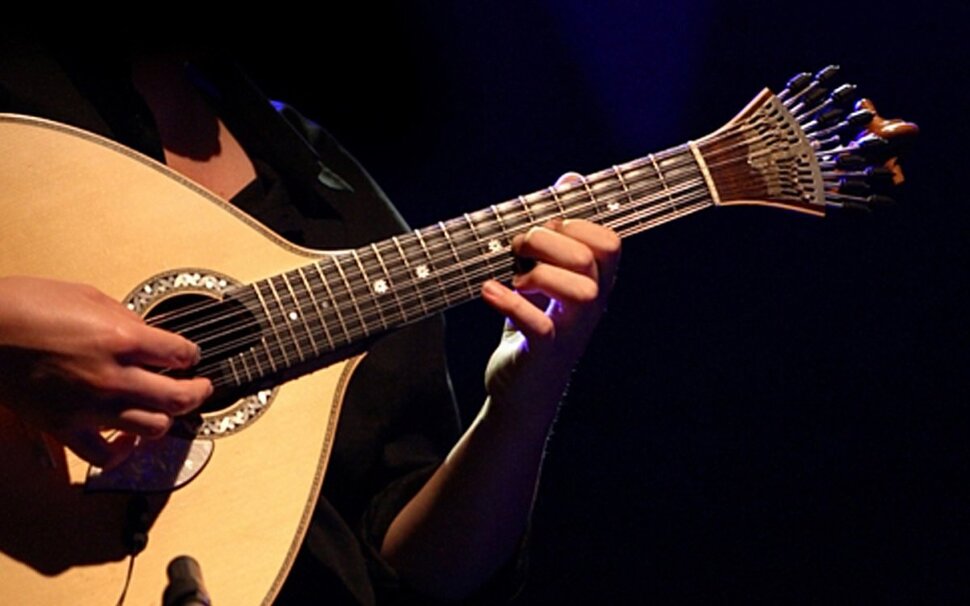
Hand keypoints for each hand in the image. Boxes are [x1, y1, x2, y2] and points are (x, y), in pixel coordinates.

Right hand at [0, 277, 211, 466]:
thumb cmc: (25, 305)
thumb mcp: (89, 296)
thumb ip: (127, 319)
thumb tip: (150, 334)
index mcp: (122, 339)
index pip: (182, 354)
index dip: (192, 355)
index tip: (190, 356)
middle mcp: (113, 377)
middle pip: (180, 398)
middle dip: (198, 392)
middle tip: (201, 387)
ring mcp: (90, 407)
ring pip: (154, 428)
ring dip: (167, 418)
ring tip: (168, 409)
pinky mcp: (65, 428)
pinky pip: (106, 455)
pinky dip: (123, 452)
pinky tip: (129, 440)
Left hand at [480, 174, 620, 428]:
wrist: (520, 392)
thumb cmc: (532, 328)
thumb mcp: (544, 275)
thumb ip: (557, 231)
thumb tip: (571, 178)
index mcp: (595, 284)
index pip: (610, 242)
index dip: (577, 224)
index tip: (544, 228)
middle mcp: (591, 307)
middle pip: (592, 258)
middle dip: (548, 240)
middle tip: (517, 247)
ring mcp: (572, 332)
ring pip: (582, 291)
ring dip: (539, 273)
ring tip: (513, 277)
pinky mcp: (546, 355)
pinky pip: (541, 325)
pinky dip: (511, 303)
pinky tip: (489, 292)